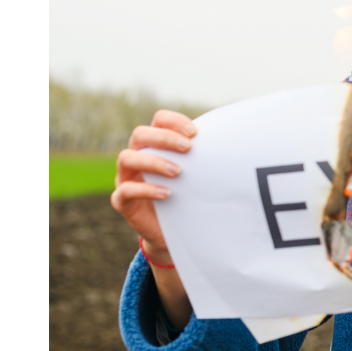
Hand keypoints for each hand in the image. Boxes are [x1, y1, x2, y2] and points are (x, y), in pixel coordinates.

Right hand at [110, 110, 196, 259]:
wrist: (174, 229)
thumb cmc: (186, 193)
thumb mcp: (195, 172)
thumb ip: (201, 155)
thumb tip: (229, 140)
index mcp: (154, 144)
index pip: (158, 121)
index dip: (173, 122)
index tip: (194, 132)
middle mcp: (136, 157)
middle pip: (139, 134)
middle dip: (164, 138)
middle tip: (188, 148)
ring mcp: (125, 178)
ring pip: (126, 158)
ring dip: (154, 162)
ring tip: (178, 172)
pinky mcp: (122, 200)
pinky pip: (125, 190)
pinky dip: (146, 189)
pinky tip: (167, 194)